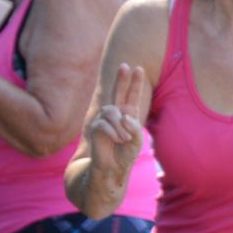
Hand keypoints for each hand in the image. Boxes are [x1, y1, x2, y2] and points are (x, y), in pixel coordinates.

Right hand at [86, 64, 146, 185]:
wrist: (111, 167)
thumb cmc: (125, 153)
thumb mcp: (137, 140)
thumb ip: (135, 127)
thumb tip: (124, 115)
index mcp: (128, 114)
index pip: (131, 96)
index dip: (134, 83)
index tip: (137, 68)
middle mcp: (116, 113)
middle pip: (117, 92)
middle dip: (121, 79)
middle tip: (124, 65)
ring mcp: (104, 119)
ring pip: (111, 110)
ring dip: (120, 125)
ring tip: (123, 139)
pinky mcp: (95, 126)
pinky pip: (104, 123)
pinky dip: (113, 132)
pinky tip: (115, 140)